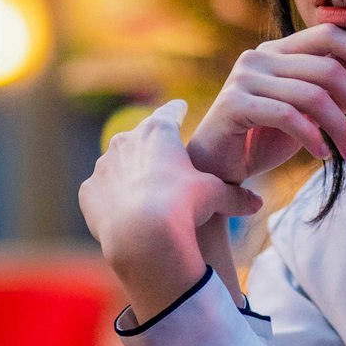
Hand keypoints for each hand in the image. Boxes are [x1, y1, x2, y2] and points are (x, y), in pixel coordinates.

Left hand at [79, 99, 261, 318]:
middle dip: (152, 146)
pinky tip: (124, 210)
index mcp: (158, 132)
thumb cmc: (183, 206)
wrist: (143, 237)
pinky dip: (112, 197)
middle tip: (165, 158)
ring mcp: (104, 166)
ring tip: (144, 190)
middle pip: (141, 136)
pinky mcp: (88, 192)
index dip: (178, 110)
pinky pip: (102, 190)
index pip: (170, 112)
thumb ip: (234, 196)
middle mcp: (126, 141)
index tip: (181, 108)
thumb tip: (257, 204)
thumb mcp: (216, 197)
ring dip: (130, 172)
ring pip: (118, 163)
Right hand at [188, 24, 345, 184]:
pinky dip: (313, 136)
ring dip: (342, 129)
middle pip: (326, 67)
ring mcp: (245, 78)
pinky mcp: (234, 104)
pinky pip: (288, 116)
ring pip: (312, 95)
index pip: (327, 34)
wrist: (216, 168)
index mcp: (278, 51)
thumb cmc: (263, 139)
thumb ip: (335, 96)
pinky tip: (324, 155)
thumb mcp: (307, 116)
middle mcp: (260, 57)